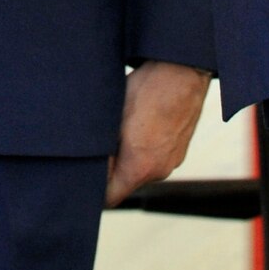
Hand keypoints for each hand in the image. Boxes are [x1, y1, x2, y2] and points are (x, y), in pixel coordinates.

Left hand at [104, 61, 211, 203]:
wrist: (181, 72)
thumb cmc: (144, 90)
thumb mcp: (113, 117)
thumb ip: (102, 149)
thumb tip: (91, 165)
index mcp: (139, 168)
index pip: (110, 197)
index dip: (95, 189)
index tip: (86, 173)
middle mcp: (158, 171)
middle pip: (126, 181)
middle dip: (113, 167)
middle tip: (103, 140)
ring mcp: (172, 161)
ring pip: (142, 167)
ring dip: (131, 154)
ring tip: (125, 126)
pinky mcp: (179, 150)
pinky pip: (156, 157)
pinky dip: (147, 147)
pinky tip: (142, 123)